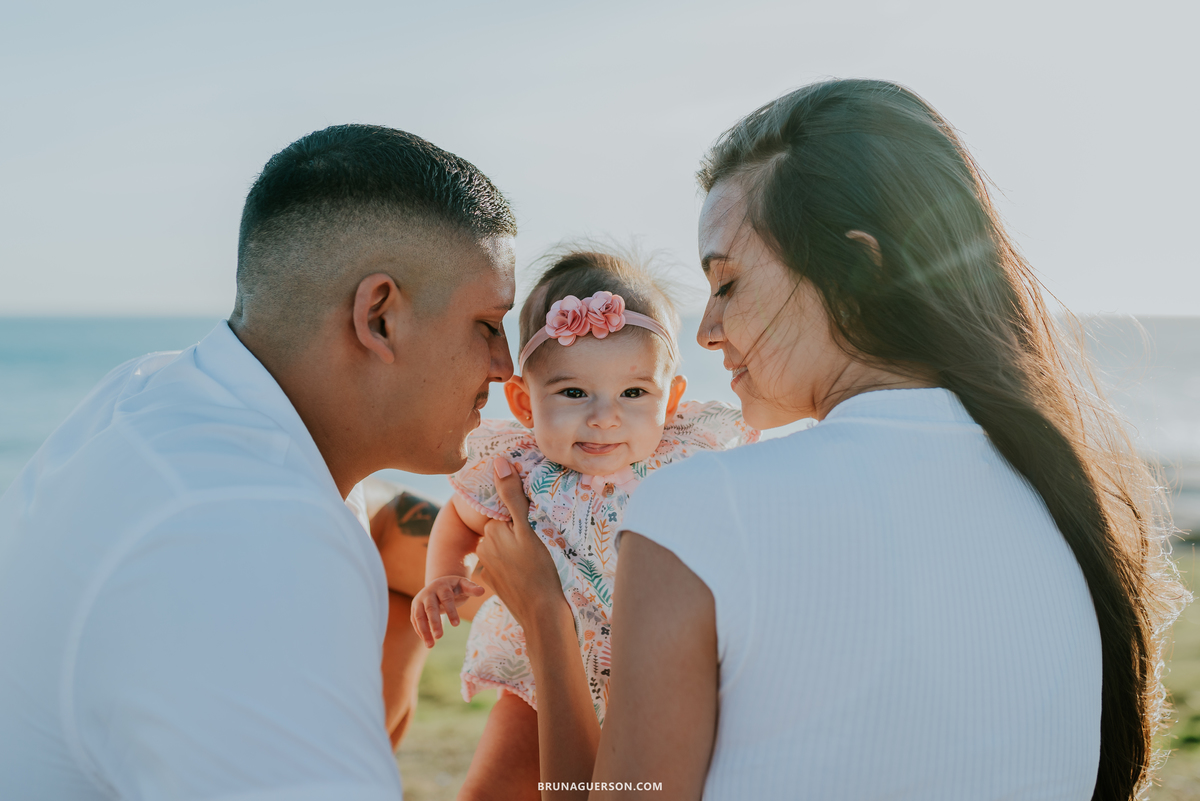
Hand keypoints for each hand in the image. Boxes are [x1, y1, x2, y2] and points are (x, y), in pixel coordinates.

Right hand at [410, 575, 484, 647]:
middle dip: (434, 622)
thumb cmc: (454, 587)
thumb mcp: (463, 585)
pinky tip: (426, 641)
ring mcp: (419, 600)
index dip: (451, 611)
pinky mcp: (415, 608)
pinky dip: (420, 631)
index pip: (446, 598)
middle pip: (430, 608)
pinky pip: (415, 620)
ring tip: (430, 645)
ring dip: (424, 631)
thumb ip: (472, 588)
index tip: (457, 624)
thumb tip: (483, 591)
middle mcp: (428, 592)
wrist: (438, 583)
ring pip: (419, 616)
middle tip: (440, 637)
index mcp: (442, 586)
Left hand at [475, 456, 569, 629]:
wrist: (541, 614)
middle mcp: (484, 547)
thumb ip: (511, 496)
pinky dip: (515, 565)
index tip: (534, 520)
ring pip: (504, 546)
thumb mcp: (528, 529)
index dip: (519, 512)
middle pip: (503, 528)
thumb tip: (498, 462)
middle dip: (517, 530)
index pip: (504, 511)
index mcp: (491, 531)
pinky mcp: (494, 583)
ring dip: (516, 547)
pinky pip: (504, 565)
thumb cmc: (538, 569)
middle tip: (539, 539)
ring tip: (537, 556)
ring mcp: (488, 566)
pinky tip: (529, 571)